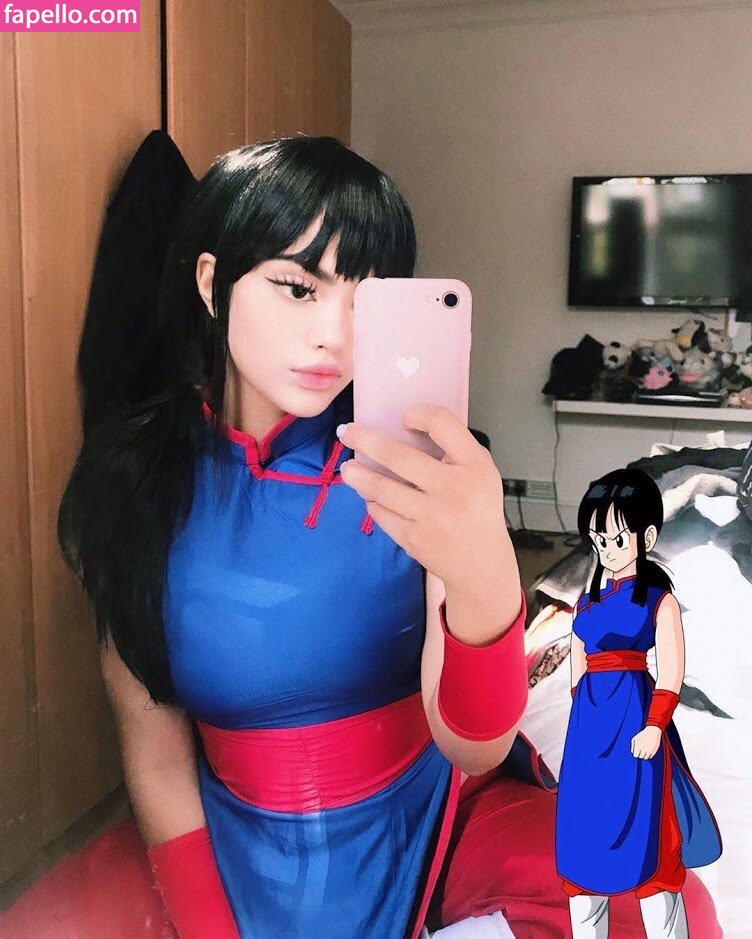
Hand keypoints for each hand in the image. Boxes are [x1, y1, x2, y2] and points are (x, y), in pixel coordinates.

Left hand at [337, 403, 517, 609]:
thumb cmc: (477, 510)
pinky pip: (381, 513)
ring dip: (358, 475)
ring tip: (348, 468)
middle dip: (364, 440)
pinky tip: (370, 496)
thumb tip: (404, 430)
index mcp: (474, 465)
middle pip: (398, 456)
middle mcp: (454, 488)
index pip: (443, 424)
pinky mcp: (414, 538)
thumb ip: (454, 450)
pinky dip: (373, 502)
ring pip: (382, 488)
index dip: (419, 414)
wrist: (482, 563)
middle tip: (346, 432)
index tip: (405, 418)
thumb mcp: (481, 472)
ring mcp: (431, 516)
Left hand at [630, 726, 661, 758]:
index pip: (635, 755)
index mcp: (638, 746)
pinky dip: (649, 755)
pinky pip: (650, 757)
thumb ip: (632, 746)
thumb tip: (632, 752)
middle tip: (641, 750)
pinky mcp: (654, 752)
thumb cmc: (643, 734)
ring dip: (644, 755)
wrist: (653, 731)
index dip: (636, 754)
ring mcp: (649, 751)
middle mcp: (644, 749)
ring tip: (645, 750)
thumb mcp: (635, 738)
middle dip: (640, 754)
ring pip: (645, 758)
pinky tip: (648, 750)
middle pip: (640, 757)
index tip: (637, 752)